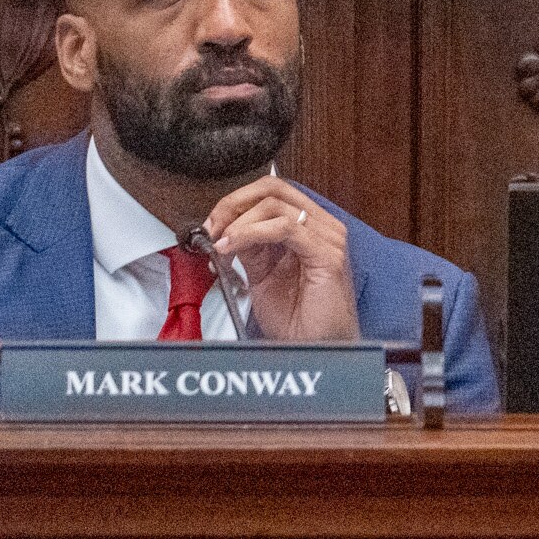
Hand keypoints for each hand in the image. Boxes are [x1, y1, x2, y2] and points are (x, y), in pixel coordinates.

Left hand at [203, 176, 358, 341]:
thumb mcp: (263, 276)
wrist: (317, 349)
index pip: (272, 192)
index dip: (236, 202)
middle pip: (274, 189)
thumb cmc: (299, 320)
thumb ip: (250, 249)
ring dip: (238, 221)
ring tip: (221, 242)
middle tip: (212, 227)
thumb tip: (224, 231)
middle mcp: (322, 227)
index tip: (211, 224)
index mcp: (309, 229)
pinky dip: (251, 233)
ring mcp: (328, 238)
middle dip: (233, 204)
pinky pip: (286, 228)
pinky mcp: (327, 254)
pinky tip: (232, 246)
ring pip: (276, 204)